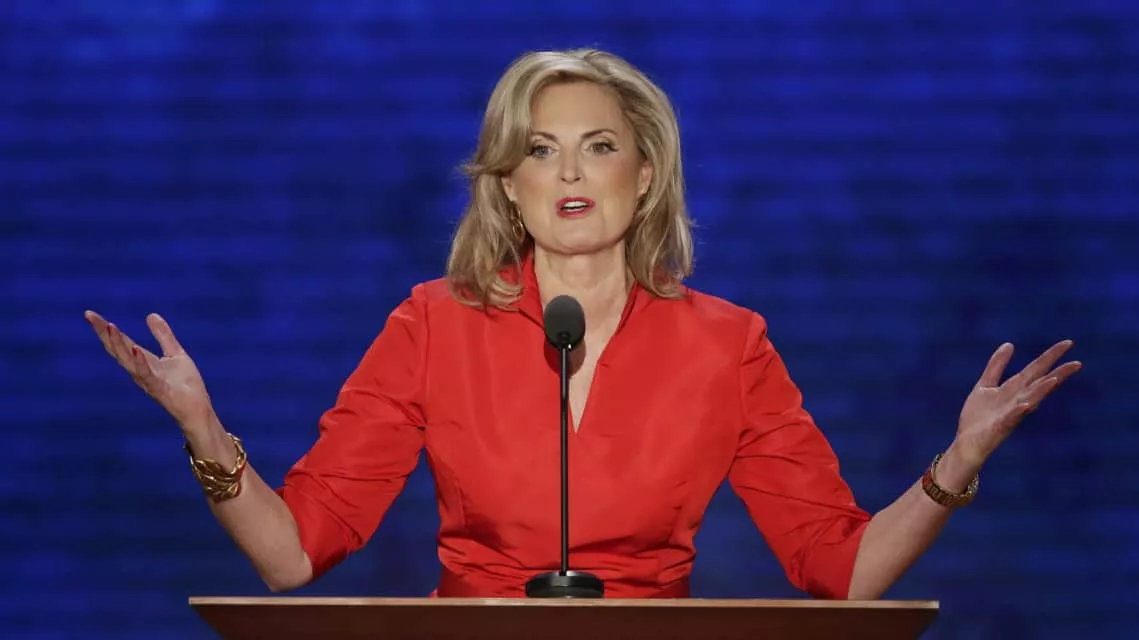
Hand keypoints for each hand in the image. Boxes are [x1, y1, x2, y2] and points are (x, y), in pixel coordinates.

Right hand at [85, 310, 217, 433]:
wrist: (197, 410)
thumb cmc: (185, 385)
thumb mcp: (175, 354)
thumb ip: (163, 336)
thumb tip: (150, 315)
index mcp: (142, 361)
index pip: (121, 342)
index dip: (105, 328)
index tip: (90, 314)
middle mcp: (139, 371)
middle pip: (117, 349)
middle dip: (103, 333)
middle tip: (89, 316)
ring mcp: (147, 381)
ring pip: (127, 361)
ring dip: (118, 344)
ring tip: (110, 326)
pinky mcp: (159, 389)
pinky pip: (147, 375)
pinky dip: (140, 362)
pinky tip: (136, 349)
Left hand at [953, 340, 1081, 468]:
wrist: (967, 442)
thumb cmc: (978, 417)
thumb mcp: (985, 385)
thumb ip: (996, 366)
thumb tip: (1009, 344)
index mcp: (1014, 389)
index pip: (1036, 370)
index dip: (1051, 356)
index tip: (1068, 343)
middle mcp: (1018, 400)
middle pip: (1040, 384)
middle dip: (1057, 373)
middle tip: (1077, 363)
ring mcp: (1011, 414)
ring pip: (1030, 400)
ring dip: (1042, 391)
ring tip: (1055, 379)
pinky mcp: (1000, 426)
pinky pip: (1012, 418)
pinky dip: (1020, 411)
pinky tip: (1027, 405)